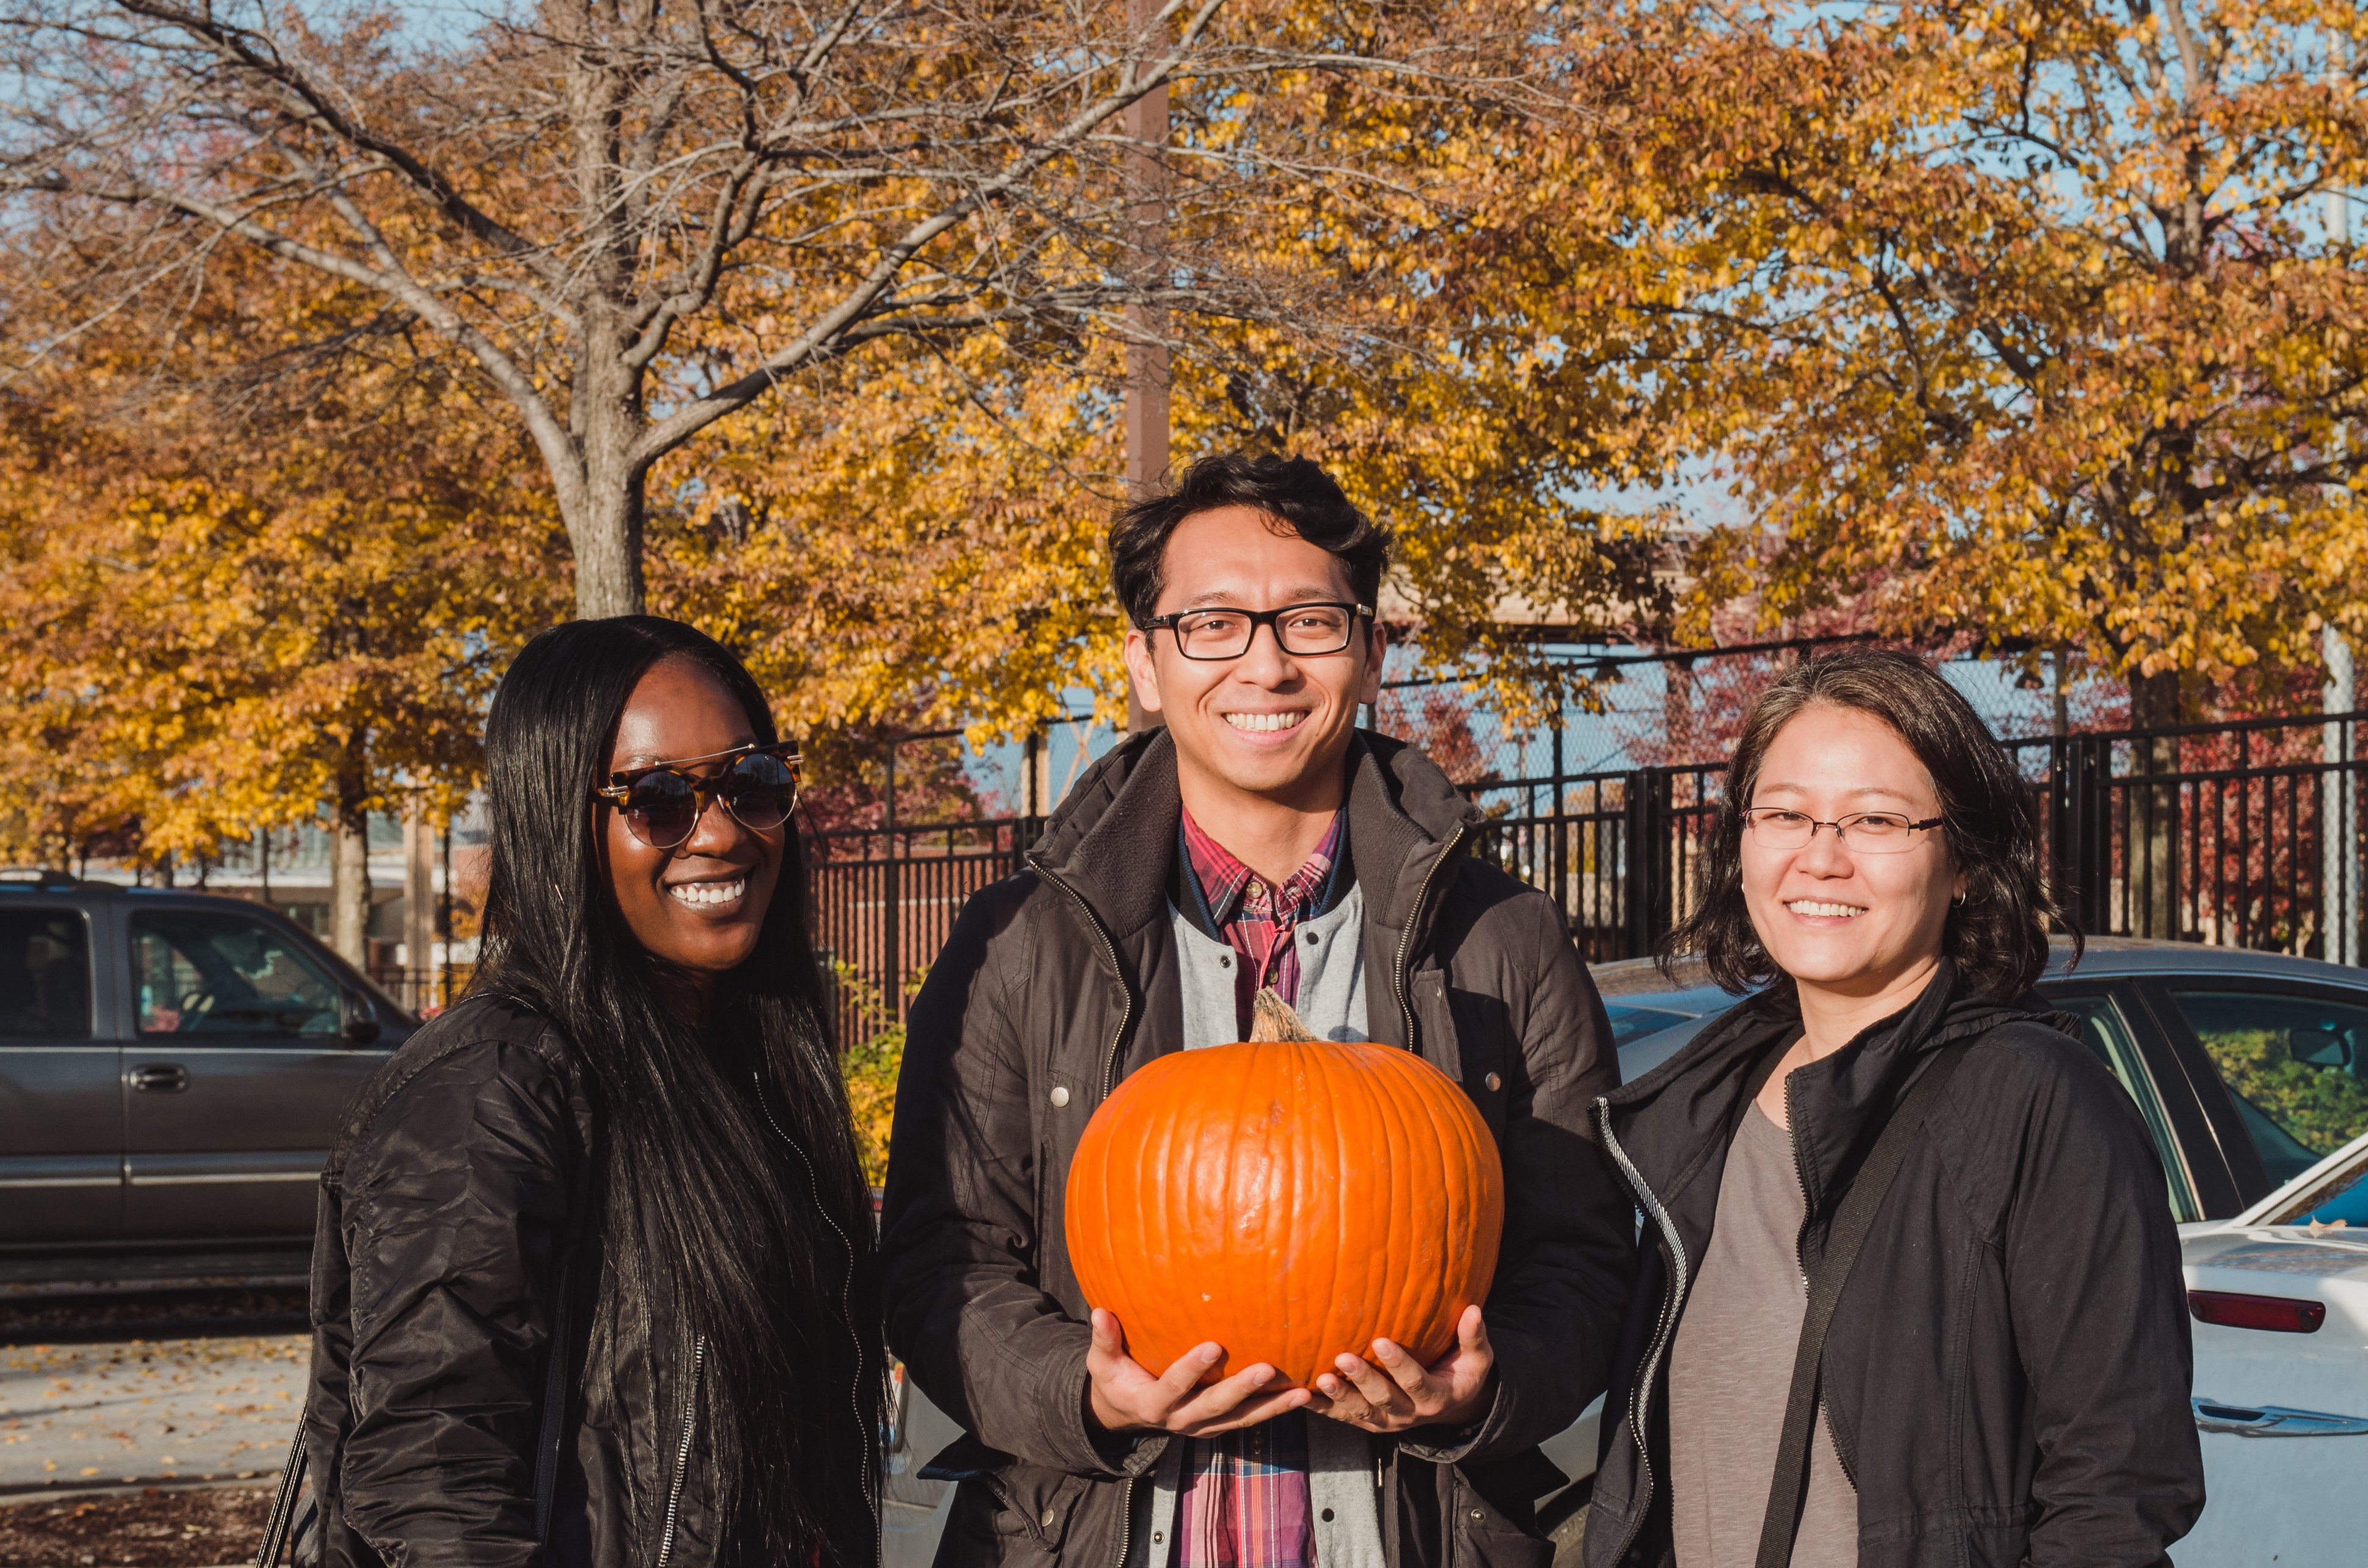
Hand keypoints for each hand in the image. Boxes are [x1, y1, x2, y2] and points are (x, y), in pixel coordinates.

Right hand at [1085, 1308, 1311, 1436]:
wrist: (1127, 1412)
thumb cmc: (1115, 1378)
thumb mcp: (1102, 1362)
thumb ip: (1104, 1339)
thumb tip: (1099, 1311)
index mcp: (1153, 1404)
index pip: (1174, 1386)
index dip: (1192, 1368)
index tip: (1214, 1345)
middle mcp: (1181, 1421)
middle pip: (1215, 1407)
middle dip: (1241, 1389)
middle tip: (1267, 1368)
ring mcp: (1203, 1427)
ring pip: (1241, 1419)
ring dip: (1272, 1407)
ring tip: (1303, 1392)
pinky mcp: (1218, 1426)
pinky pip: (1249, 1419)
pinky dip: (1274, 1410)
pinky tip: (1302, 1395)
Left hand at [1306, 1305, 1494, 1433]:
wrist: (1449, 1406)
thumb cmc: (1462, 1372)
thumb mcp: (1477, 1359)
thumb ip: (1474, 1338)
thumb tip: (1476, 1310)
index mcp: (1435, 1398)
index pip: (1415, 1382)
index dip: (1399, 1365)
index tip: (1381, 1341)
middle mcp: (1408, 1415)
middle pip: (1383, 1400)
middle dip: (1363, 1380)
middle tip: (1343, 1357)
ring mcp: (1385, 1422)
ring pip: (1360, 1413)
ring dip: (1339, 1397)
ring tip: (1320, 1379)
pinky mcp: (1367, 1422)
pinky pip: (1342, 1418)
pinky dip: (1322, 1409)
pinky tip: (1301, 1396)